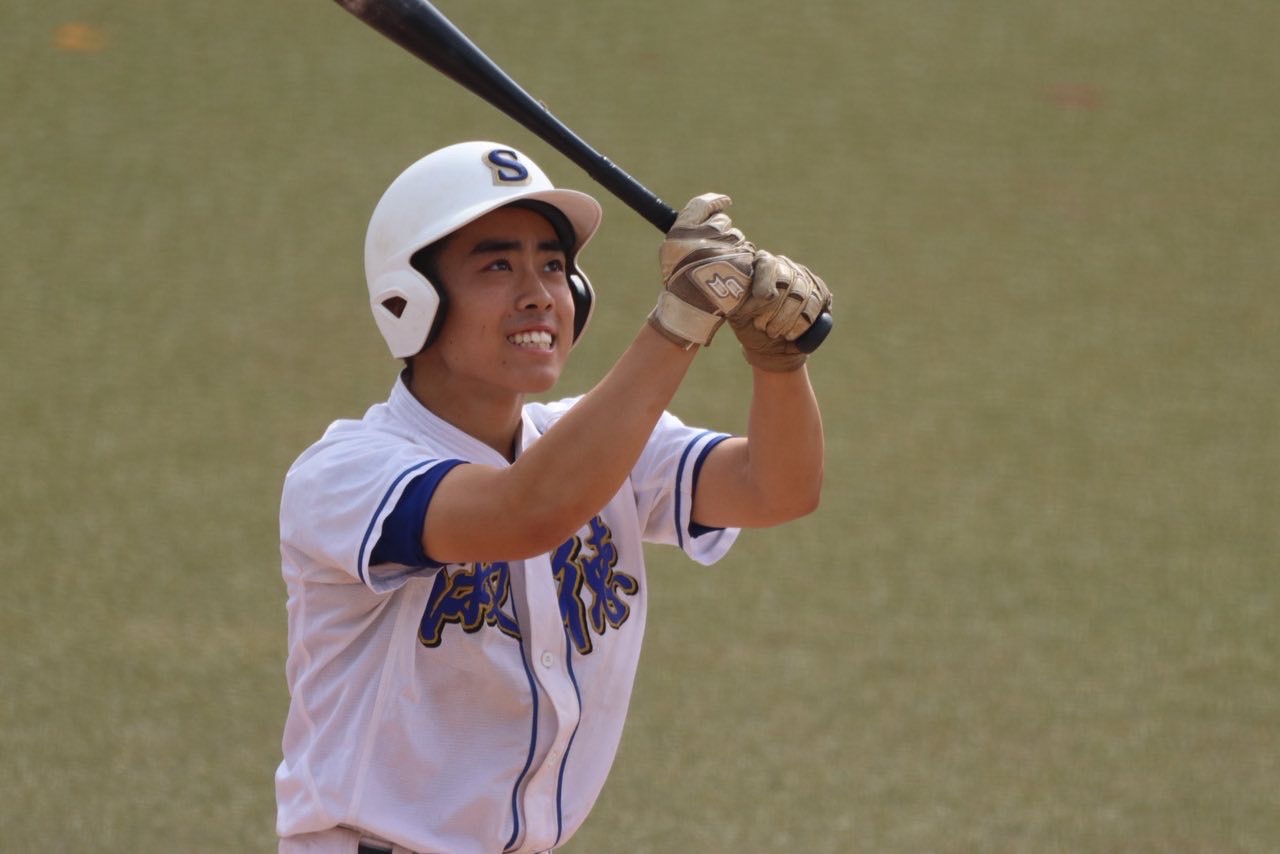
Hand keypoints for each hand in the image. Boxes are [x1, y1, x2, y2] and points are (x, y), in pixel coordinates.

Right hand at [647, 193, 762, 348]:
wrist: (691, 309)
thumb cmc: (679, 279)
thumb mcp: (672, 248)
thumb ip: (690, 225)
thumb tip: (716, 205)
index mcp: (683, 231)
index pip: (702, 205)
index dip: (715, 201)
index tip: (725, 202)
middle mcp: (704, 236)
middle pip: (723, 222)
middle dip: (721, 234)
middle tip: (712, 254)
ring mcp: (725, 249)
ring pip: (737, 238)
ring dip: (732, 249)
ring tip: (718, 270)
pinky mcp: (742, 262)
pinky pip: (747, 253)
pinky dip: (741, 262)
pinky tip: (730, 276)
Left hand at [729, 251, 831, 371]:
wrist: (770, 347)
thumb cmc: (749, 327)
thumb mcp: (736, 314)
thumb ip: (735, 300)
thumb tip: (736, 291)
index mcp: (759, 265)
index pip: (766, 263)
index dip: (765, 279)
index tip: (762, 296)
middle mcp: (783, 265)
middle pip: (786, 281)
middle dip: (773, 309)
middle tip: (762, 326)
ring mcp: (803, 277)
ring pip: (802, 295)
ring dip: (786, 319)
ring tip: (773, 332)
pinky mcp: (820, 291)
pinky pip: (816, 304)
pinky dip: (801, 324)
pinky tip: (790, 334)